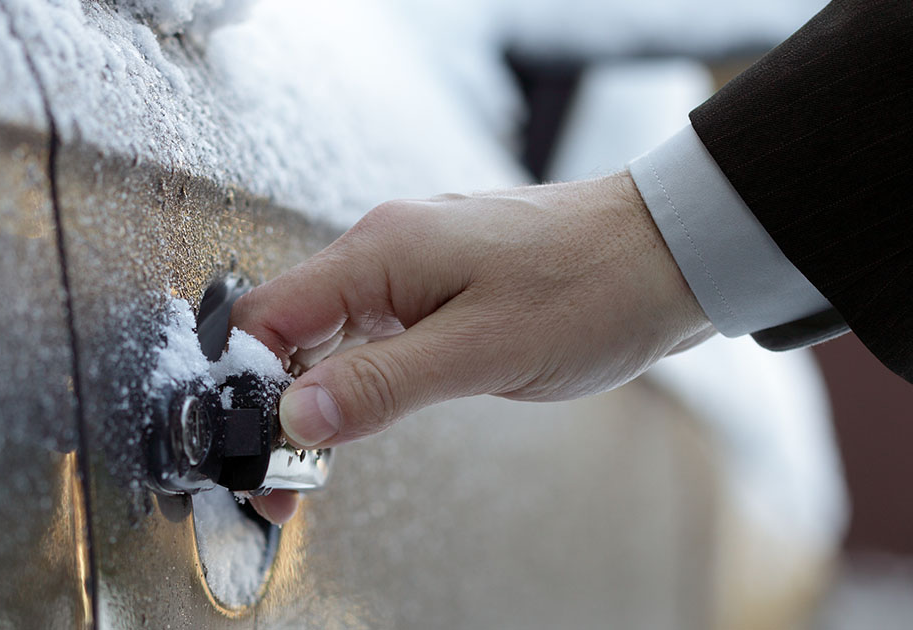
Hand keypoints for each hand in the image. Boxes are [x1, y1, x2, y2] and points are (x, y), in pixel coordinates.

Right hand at [234, 172, 712, 522]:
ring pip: (328, 337)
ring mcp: (409, 267)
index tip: (255, 450)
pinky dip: (354, 381)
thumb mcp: (481, 351)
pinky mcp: (437, 287)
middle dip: (274, 406)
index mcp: (379, 252)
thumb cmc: (591, 286)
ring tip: (312, 465)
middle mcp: (383, 250)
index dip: (244, 388)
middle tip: (283, 480)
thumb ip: (380, 385)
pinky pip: (370, 335)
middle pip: (288, 330)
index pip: (267, 317)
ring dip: (314, 399)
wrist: (669, 252)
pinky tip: (357, 417)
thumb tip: (295, 417)